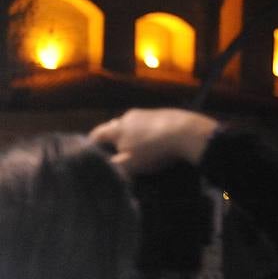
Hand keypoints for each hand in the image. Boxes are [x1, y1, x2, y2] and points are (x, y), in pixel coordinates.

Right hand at [89, 107, 217, 175]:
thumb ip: (111, 166)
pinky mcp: (162, 112)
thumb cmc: (153, 150)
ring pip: (130, 124)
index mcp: (117, 128)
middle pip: (113, 127)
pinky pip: (145, 123)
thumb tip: (99, 166)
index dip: (90, 145)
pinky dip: (143, 131)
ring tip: (131, 147)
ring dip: (128, 134)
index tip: (89, 155)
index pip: (96, 134)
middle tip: (112, 153)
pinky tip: (150, 140)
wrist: (185, 132)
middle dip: (111, 139)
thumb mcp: (129, 165)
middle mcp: (128, 116)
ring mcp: (146, 112)